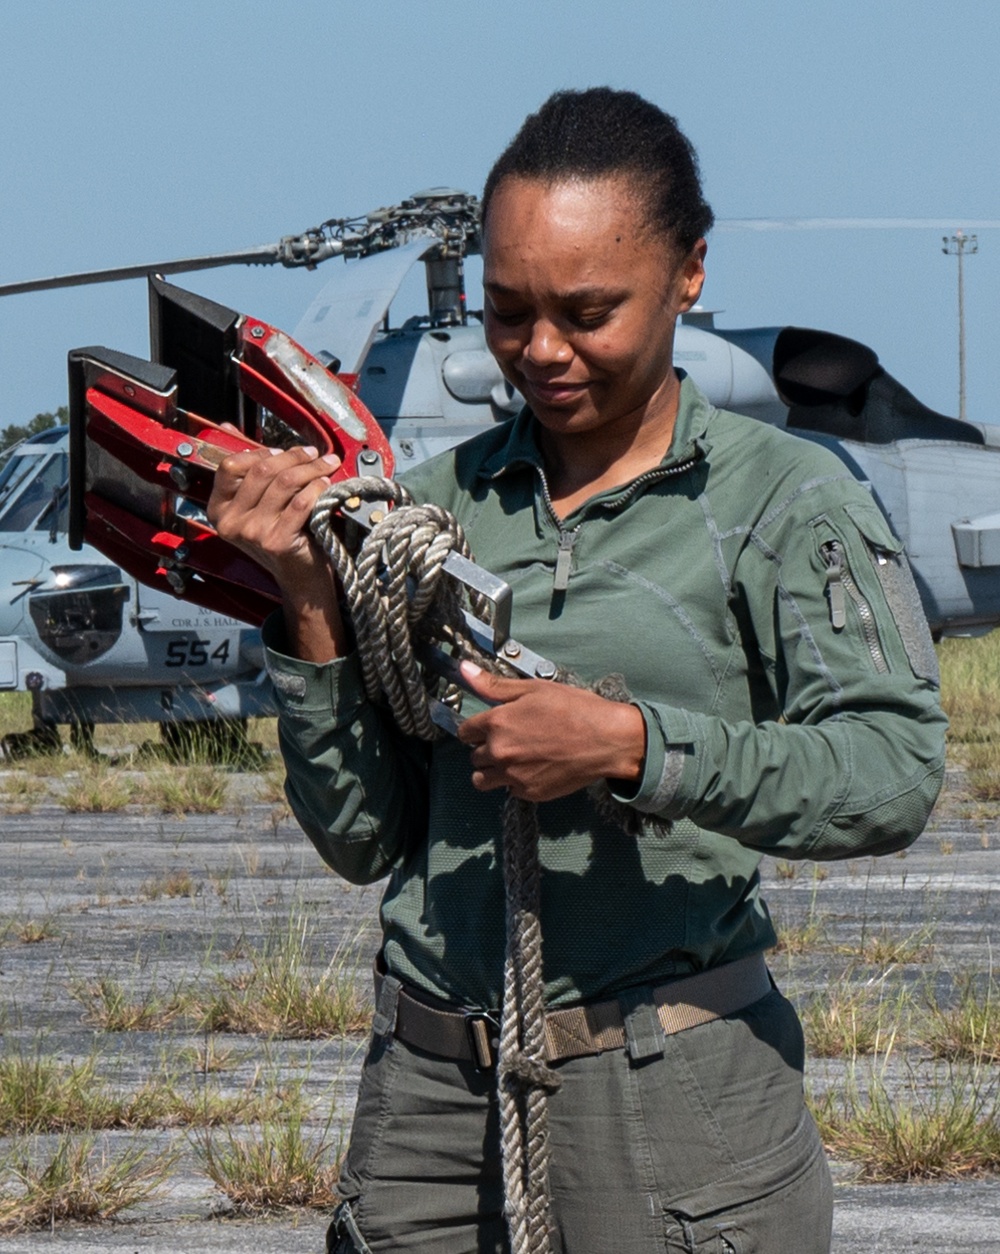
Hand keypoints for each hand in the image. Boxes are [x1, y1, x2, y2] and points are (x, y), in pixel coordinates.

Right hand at [206, 431, 347, 659]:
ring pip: (284, 482)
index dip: (259, 453)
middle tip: (315, 454)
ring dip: (311, 468)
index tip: (283, 451)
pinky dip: (318, 488)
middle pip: (262, 470)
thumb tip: (227, 428)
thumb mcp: (259, 505)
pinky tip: (327, 485)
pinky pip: (301, 502)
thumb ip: (247, 471)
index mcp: (219, 510)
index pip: (230, 466)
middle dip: (293, 456)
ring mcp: (252, 533)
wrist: (302, 579)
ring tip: (327, 465)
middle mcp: (230, 523)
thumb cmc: (284, 537)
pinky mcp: (276, 541)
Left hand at [455, 662, 644, 801]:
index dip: (477, 728)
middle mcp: (499, 752)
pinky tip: (534, 768)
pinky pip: (508, 791)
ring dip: (492, 771)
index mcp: (497, 723)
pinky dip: (515, 782)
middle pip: (473, 757)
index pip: (464, 732)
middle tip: (511, 740)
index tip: (490, 727)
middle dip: (486, 749)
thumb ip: (494, 685)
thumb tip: (463, 670)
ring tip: (514, 760)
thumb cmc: (574, 709)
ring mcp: (513, 776)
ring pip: (482, 780)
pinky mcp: (529, 793)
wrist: (607, 740)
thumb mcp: (534, 689)